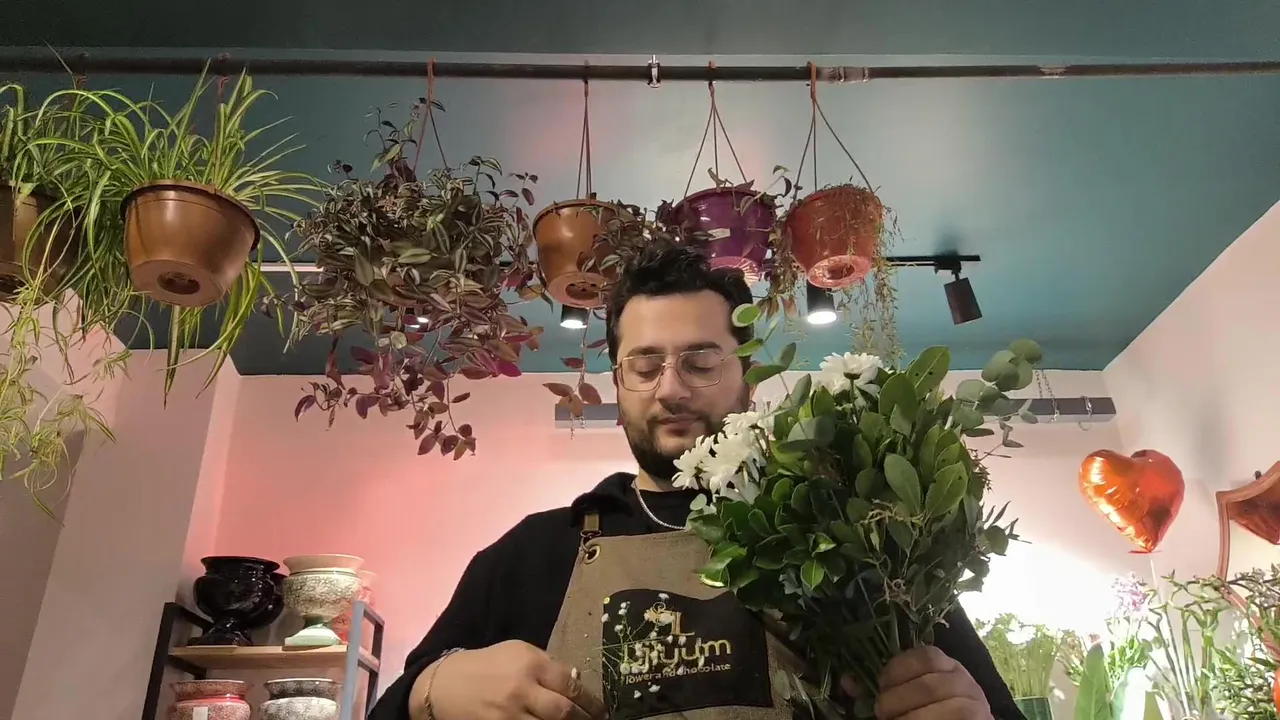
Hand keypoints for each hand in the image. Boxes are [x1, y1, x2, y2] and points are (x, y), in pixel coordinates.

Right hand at [411, 640, 607, 719]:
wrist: (444, 685)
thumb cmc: (486, 664)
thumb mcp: (517, 652)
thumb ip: (548, 664)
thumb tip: (577, 681)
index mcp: (530, 664)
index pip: (571, 685)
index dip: (591, 701)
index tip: (601, 710)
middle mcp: (522, 689)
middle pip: (564, 712)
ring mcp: (510, 715)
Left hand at [841, 646, 991, 719]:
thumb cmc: (928, 709)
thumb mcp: (909, 693)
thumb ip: (884, 686)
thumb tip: (848, 681)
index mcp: (946, 665)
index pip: (925, 656)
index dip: (897, 670)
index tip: (881, 686)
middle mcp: (964, 680)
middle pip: (928, 686)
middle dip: (897, 702)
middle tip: (882, 713)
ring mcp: (975, 704)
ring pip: (940, 711)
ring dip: (909, 719)